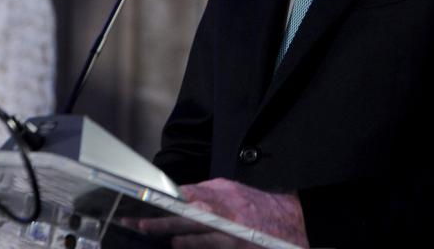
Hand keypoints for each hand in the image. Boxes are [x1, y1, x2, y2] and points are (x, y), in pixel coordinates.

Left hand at [134, 178, 308, 247]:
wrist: (292, 225)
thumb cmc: (260, 207)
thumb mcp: (234, 191)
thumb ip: (208, 192)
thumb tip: (181, 195)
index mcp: (224, 195)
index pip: (187, 196)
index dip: (164, 202)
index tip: (145, 205)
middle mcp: (226, 216)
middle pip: (184, 220)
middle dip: (160, 224)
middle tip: (141, 225)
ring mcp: (230, 237)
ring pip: (194, 241)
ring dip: (177, 241)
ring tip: (167, 240)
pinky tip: (184, 247)